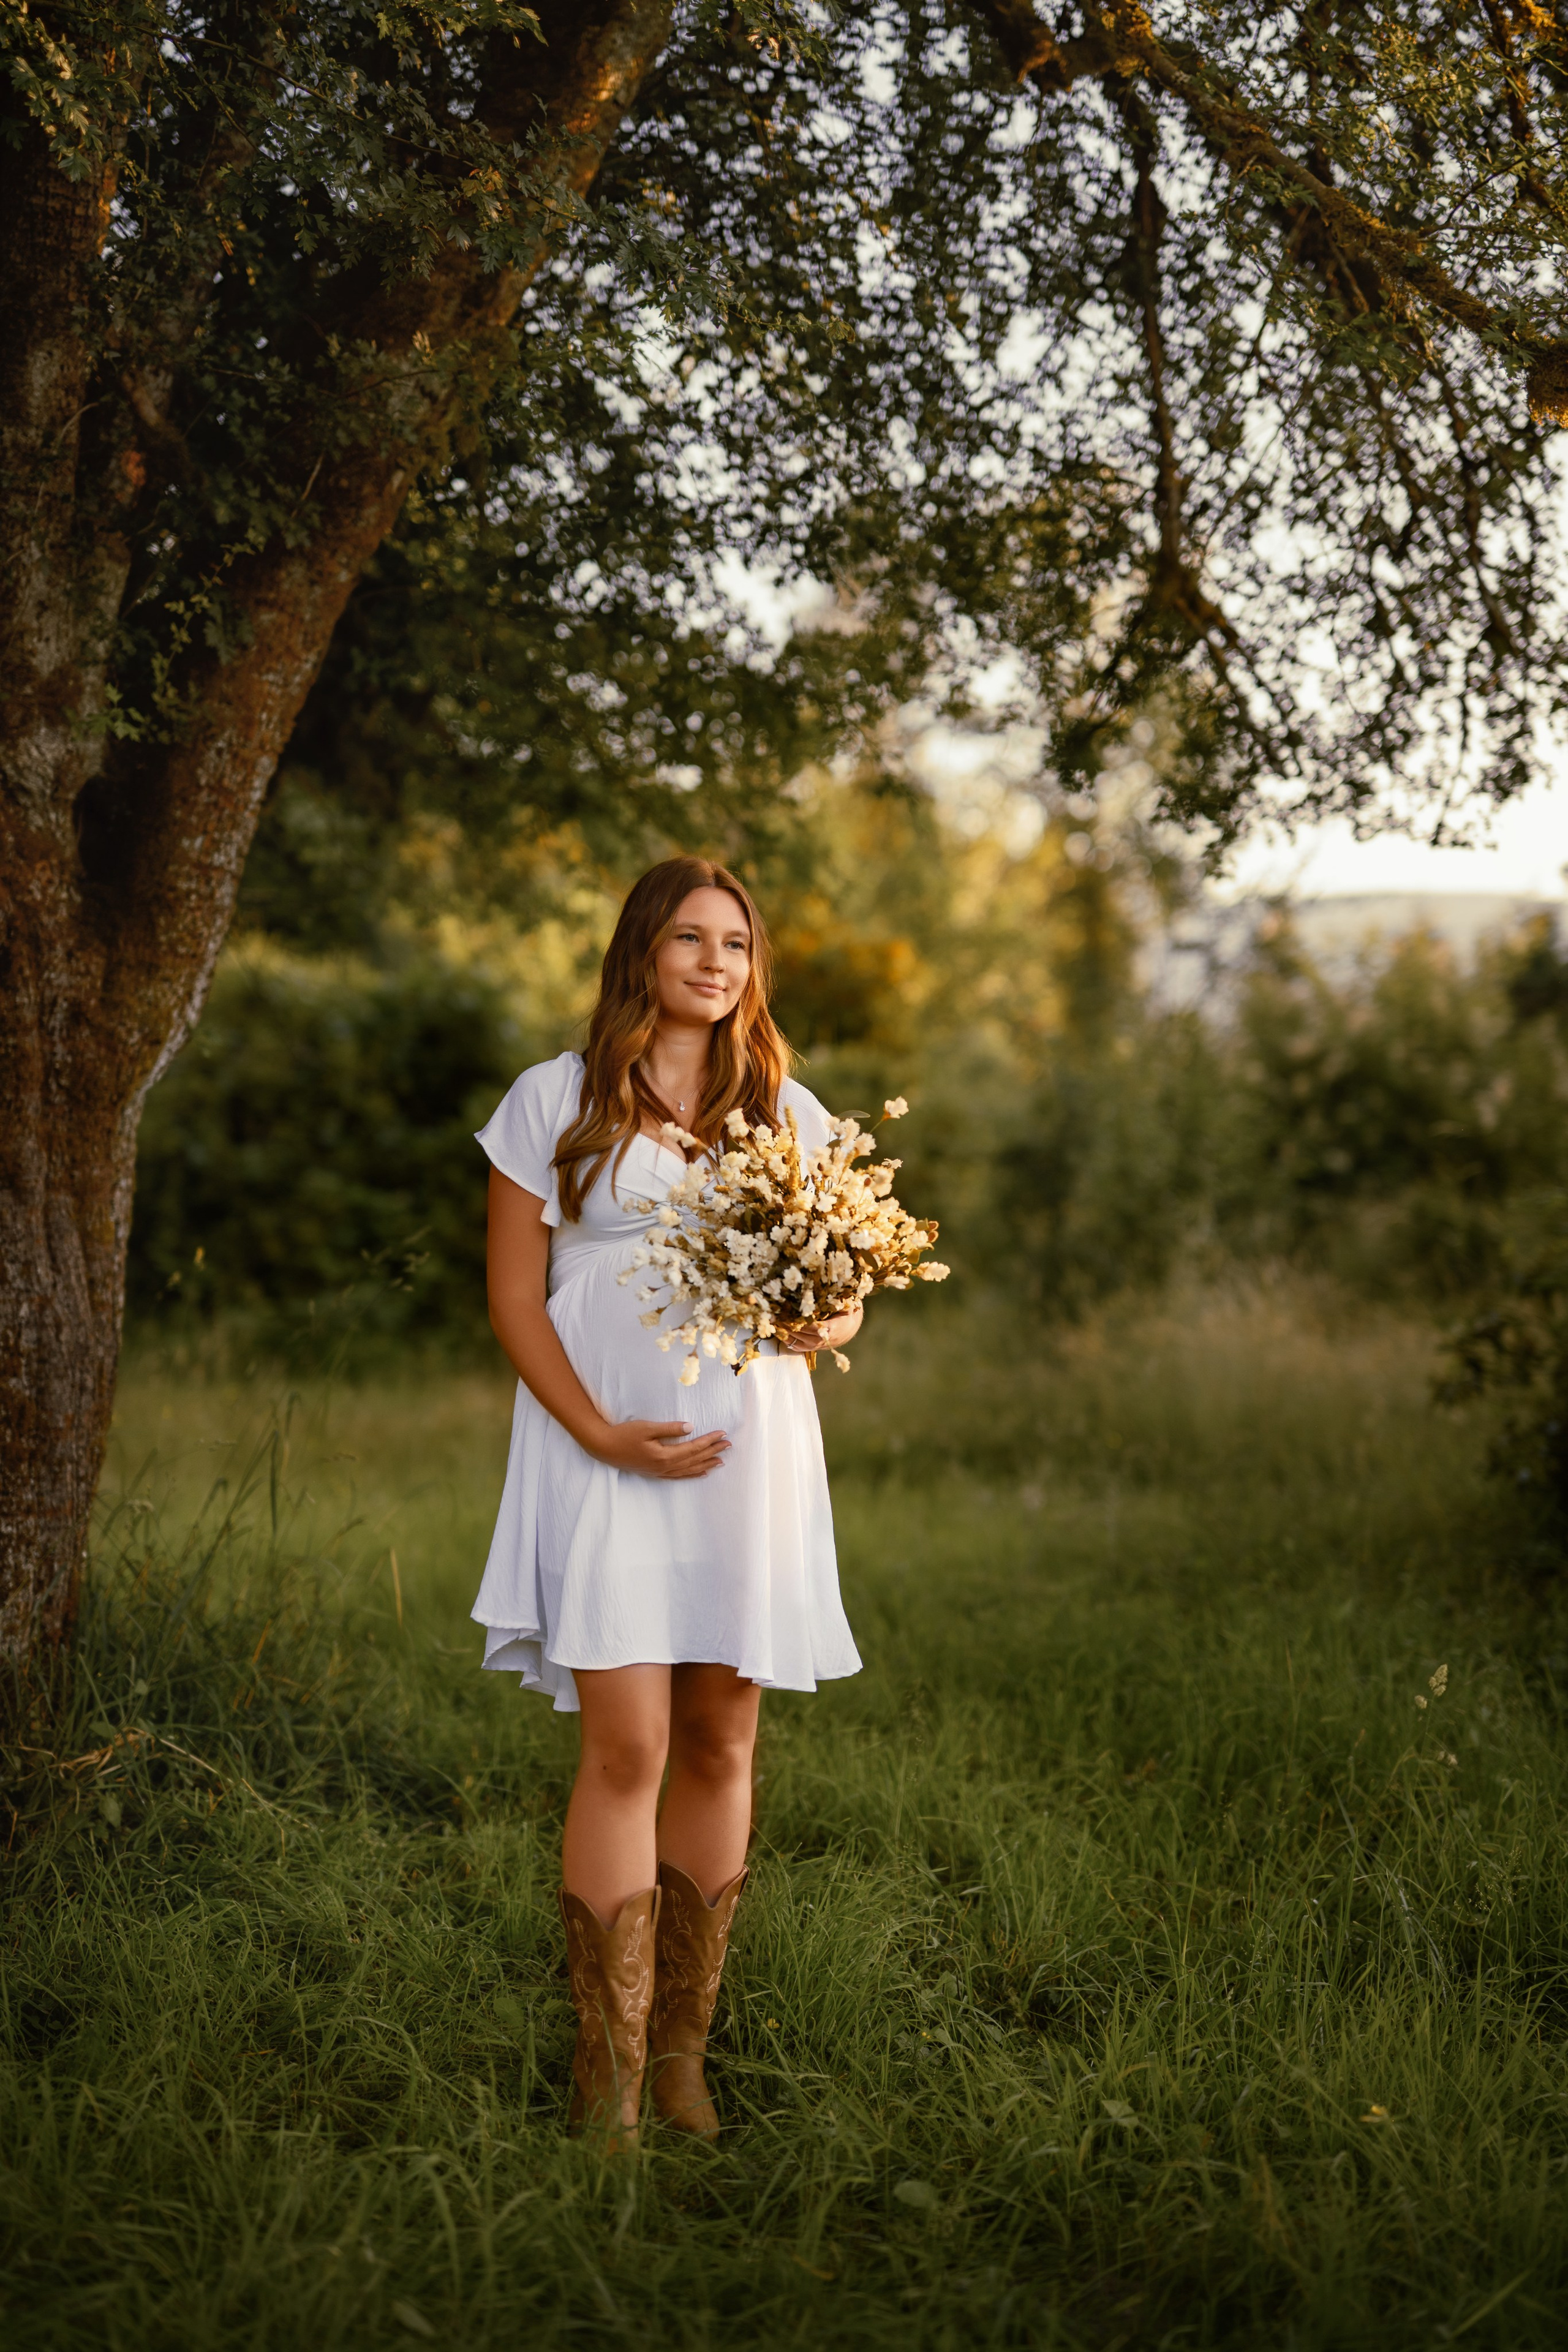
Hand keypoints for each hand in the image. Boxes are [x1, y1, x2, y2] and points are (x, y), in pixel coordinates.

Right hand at [590, 1417, 730, 1478]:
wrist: (604, 1448)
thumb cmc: (624, 1434)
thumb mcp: (647, 1427)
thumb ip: (670, 1429)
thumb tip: (691, 1427)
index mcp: (664, 1456)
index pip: (693, 1448)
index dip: (709, 1441)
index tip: (722, 1433)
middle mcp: (665, 1467)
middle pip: (694, 1460)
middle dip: (713, 1452)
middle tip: (729, 1445)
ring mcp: (660, 1472)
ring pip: (689, 1470)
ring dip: (706, 1464)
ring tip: (721, 1461)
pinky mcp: (655, 1473)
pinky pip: (679, 1476)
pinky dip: (692, 1474)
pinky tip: (701, 1473)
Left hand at [779, 1302, 863, 1355]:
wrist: (849, 1329)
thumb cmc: (846, 1314)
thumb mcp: (846, 1305)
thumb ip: (838, 1300)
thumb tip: (830, 1287)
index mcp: (832, 1328)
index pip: (811, 1326)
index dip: (798, 1321)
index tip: (786, 1314)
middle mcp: (823, 1340)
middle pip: (801, 1334)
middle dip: (787, 1325)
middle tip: (774, 1316)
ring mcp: (817, 1346)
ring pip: (796, 1341)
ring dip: (784, 1332)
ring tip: (773, 1323)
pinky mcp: (812, 1348)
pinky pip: (797, 1347)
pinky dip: (787, 1340)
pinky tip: (778, 1332)